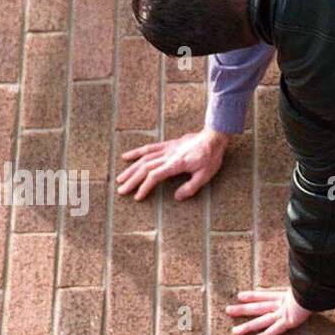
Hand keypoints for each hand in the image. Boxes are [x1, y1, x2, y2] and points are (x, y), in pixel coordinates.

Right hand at [117, 127, 232, 200]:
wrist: (214, 137)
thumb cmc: (211, 156)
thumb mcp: (206, 175)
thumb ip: (191, 187)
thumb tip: (176, 197)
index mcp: (176, 164)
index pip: (155, 175)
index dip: (145, 187)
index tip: (138, 197)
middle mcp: (168, 156)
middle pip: (145, 168)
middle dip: (132, 180)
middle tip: (122, 191)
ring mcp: (167, 149)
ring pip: (144, 158)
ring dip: (131, 169)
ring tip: (120, 179)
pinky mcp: (168, 145)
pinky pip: (149, 148)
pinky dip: (136, 152)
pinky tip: (125, 157)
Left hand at [227, 289, 334, 334]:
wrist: (324, 282)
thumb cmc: (323, 283)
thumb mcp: (327, 293)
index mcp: (289, 295)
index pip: (268, 295)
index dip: (255, 295)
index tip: (242, 295)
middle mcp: (284, 302)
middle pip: (260, 306)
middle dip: (243, 309)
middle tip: (228, 310)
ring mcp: (285, 311)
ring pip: (262, 319)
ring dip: (247, 324)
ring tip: (233, 330)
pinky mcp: (290, 318)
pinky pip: (276, 330)